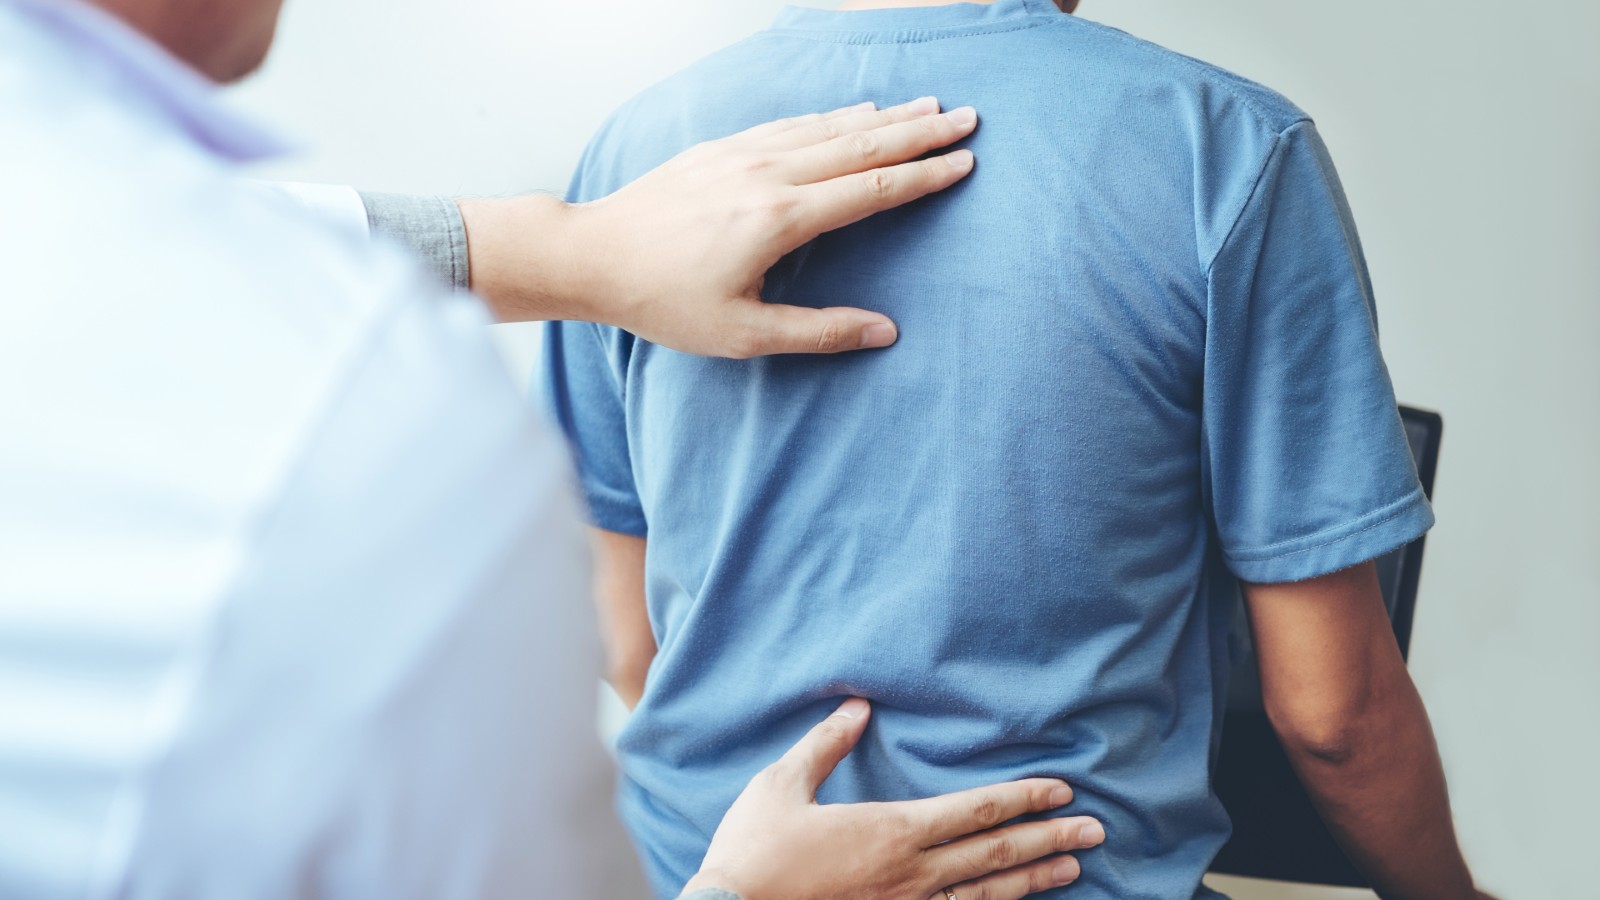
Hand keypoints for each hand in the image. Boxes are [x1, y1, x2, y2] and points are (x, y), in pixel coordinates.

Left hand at [460, 98, 977, 356]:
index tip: (963, 162)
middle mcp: (768, 174)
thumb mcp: (744, 334)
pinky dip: (833, 115)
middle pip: (860, 144)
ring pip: (829, 127)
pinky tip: (855, 111)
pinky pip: (792, 124)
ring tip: (925, 106)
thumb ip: (819, 331)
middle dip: (918, 131)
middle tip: (966, 118)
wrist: (593, 256)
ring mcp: (743, 154)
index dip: (921, 177)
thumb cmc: (664, 302)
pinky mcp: (722, 148)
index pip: (870, 190)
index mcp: (779, 219)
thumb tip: (885, 332)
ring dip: (883, 115)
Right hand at [683, 699, 1103, 899]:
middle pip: (996, 854)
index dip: (1022, 797)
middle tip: (1096, 830)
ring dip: (1033, 880)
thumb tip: (859, 706)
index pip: (976, 810)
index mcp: (892, 831)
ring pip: (986, 896)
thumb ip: (826, 743)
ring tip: (1072, 869)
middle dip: (1049, 839)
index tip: (1061, 789)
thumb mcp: (783, 783)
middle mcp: (911, 875)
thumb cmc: (755, 850)